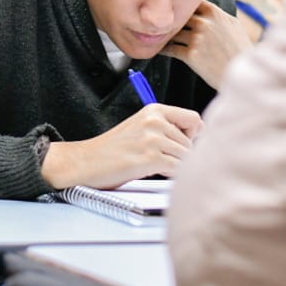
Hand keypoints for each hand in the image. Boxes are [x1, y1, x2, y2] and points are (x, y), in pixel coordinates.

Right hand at [41, 104, 201, 189]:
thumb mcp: (141, 128)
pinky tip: (153, 172)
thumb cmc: (113, 149)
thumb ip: (167, 127)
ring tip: (153, 165)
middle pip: (192, 142)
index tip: (180, 145)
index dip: (192, 135)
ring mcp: (152, 139)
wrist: (85, 161)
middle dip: (181, 155)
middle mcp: (155, 121)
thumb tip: (200, 133)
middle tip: (158, 159)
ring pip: (186, 157)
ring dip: (174, 166)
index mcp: (154, 110)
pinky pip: (177, 169)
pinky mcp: (150, 158)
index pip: (194, 119)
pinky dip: (170, 175)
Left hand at [163, 1, 253, 87]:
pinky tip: (160, 50)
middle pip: (180, 18)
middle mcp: (204, 23)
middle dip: (173, 23)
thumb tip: (205, 8)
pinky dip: (164, 49)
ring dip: (166, 36)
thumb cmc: (240, 51)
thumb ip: (218, 15)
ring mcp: (197, 39)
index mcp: (214, 14)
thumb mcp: (234, 26)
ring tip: (158, 38)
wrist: (244, 76)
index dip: (184, 8)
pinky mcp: (191, 55)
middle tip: (160, 25)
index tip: (177, 12)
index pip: (192, 4)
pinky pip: (170, 49)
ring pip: (174, 33)